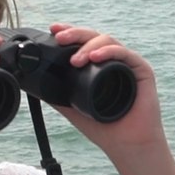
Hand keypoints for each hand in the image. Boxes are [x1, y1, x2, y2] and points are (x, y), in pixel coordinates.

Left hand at [45, 23, 166, 156]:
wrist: (127, 145)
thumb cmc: (103, 128)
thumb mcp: (72, 108)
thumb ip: (55, 94)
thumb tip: (32, 84)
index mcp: (98, 66)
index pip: (83, 42)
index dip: (69, 32)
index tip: (53, 29)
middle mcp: (113, 60)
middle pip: (93, 37)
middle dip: (75, 34)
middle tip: (60, 38)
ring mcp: (127, 64)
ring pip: (107, 41)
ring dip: (89, 46)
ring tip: (76, 59)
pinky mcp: (142, 70)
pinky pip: (125, 54)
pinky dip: (109, 52)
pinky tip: (96, 57)